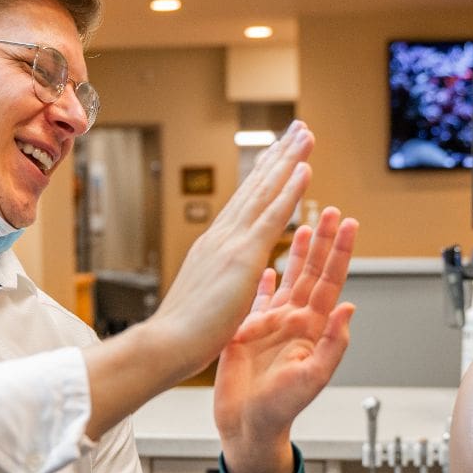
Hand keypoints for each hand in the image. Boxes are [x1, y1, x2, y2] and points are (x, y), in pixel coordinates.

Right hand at [144, 121, 316, 380]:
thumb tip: (223, 278)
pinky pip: (273, 216)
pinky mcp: (243, 256)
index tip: (277, 154)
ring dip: (288, 160)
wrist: (167, 344)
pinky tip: (305, 168)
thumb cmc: (182, 334)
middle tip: (297, 128)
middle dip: (279, 156)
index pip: (245, 204)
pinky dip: (290, 190)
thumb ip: (218, 281)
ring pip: (266, 191)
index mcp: (215, 247)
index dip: (264, 176)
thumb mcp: (206, 298)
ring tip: (306, 134)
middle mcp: (222, 236)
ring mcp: (232, 242)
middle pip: (256, 187)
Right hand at [214, 207, 356, 472]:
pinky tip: (267, 265)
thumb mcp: (313, 377)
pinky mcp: (248, 330)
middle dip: (322, 241)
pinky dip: (263, 281)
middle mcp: (294, 321)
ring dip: (296, 253)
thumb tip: (349, 308)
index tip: (348, 225)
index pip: (331, 282)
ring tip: (303, 225)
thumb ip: (333, 343)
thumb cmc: (279, 408)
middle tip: (331, 212)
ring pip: (288, 279)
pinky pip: (258, 300)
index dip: (340, 253)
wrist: (246, 424)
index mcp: (312, 329)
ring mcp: (271, 324)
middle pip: (313, 272)